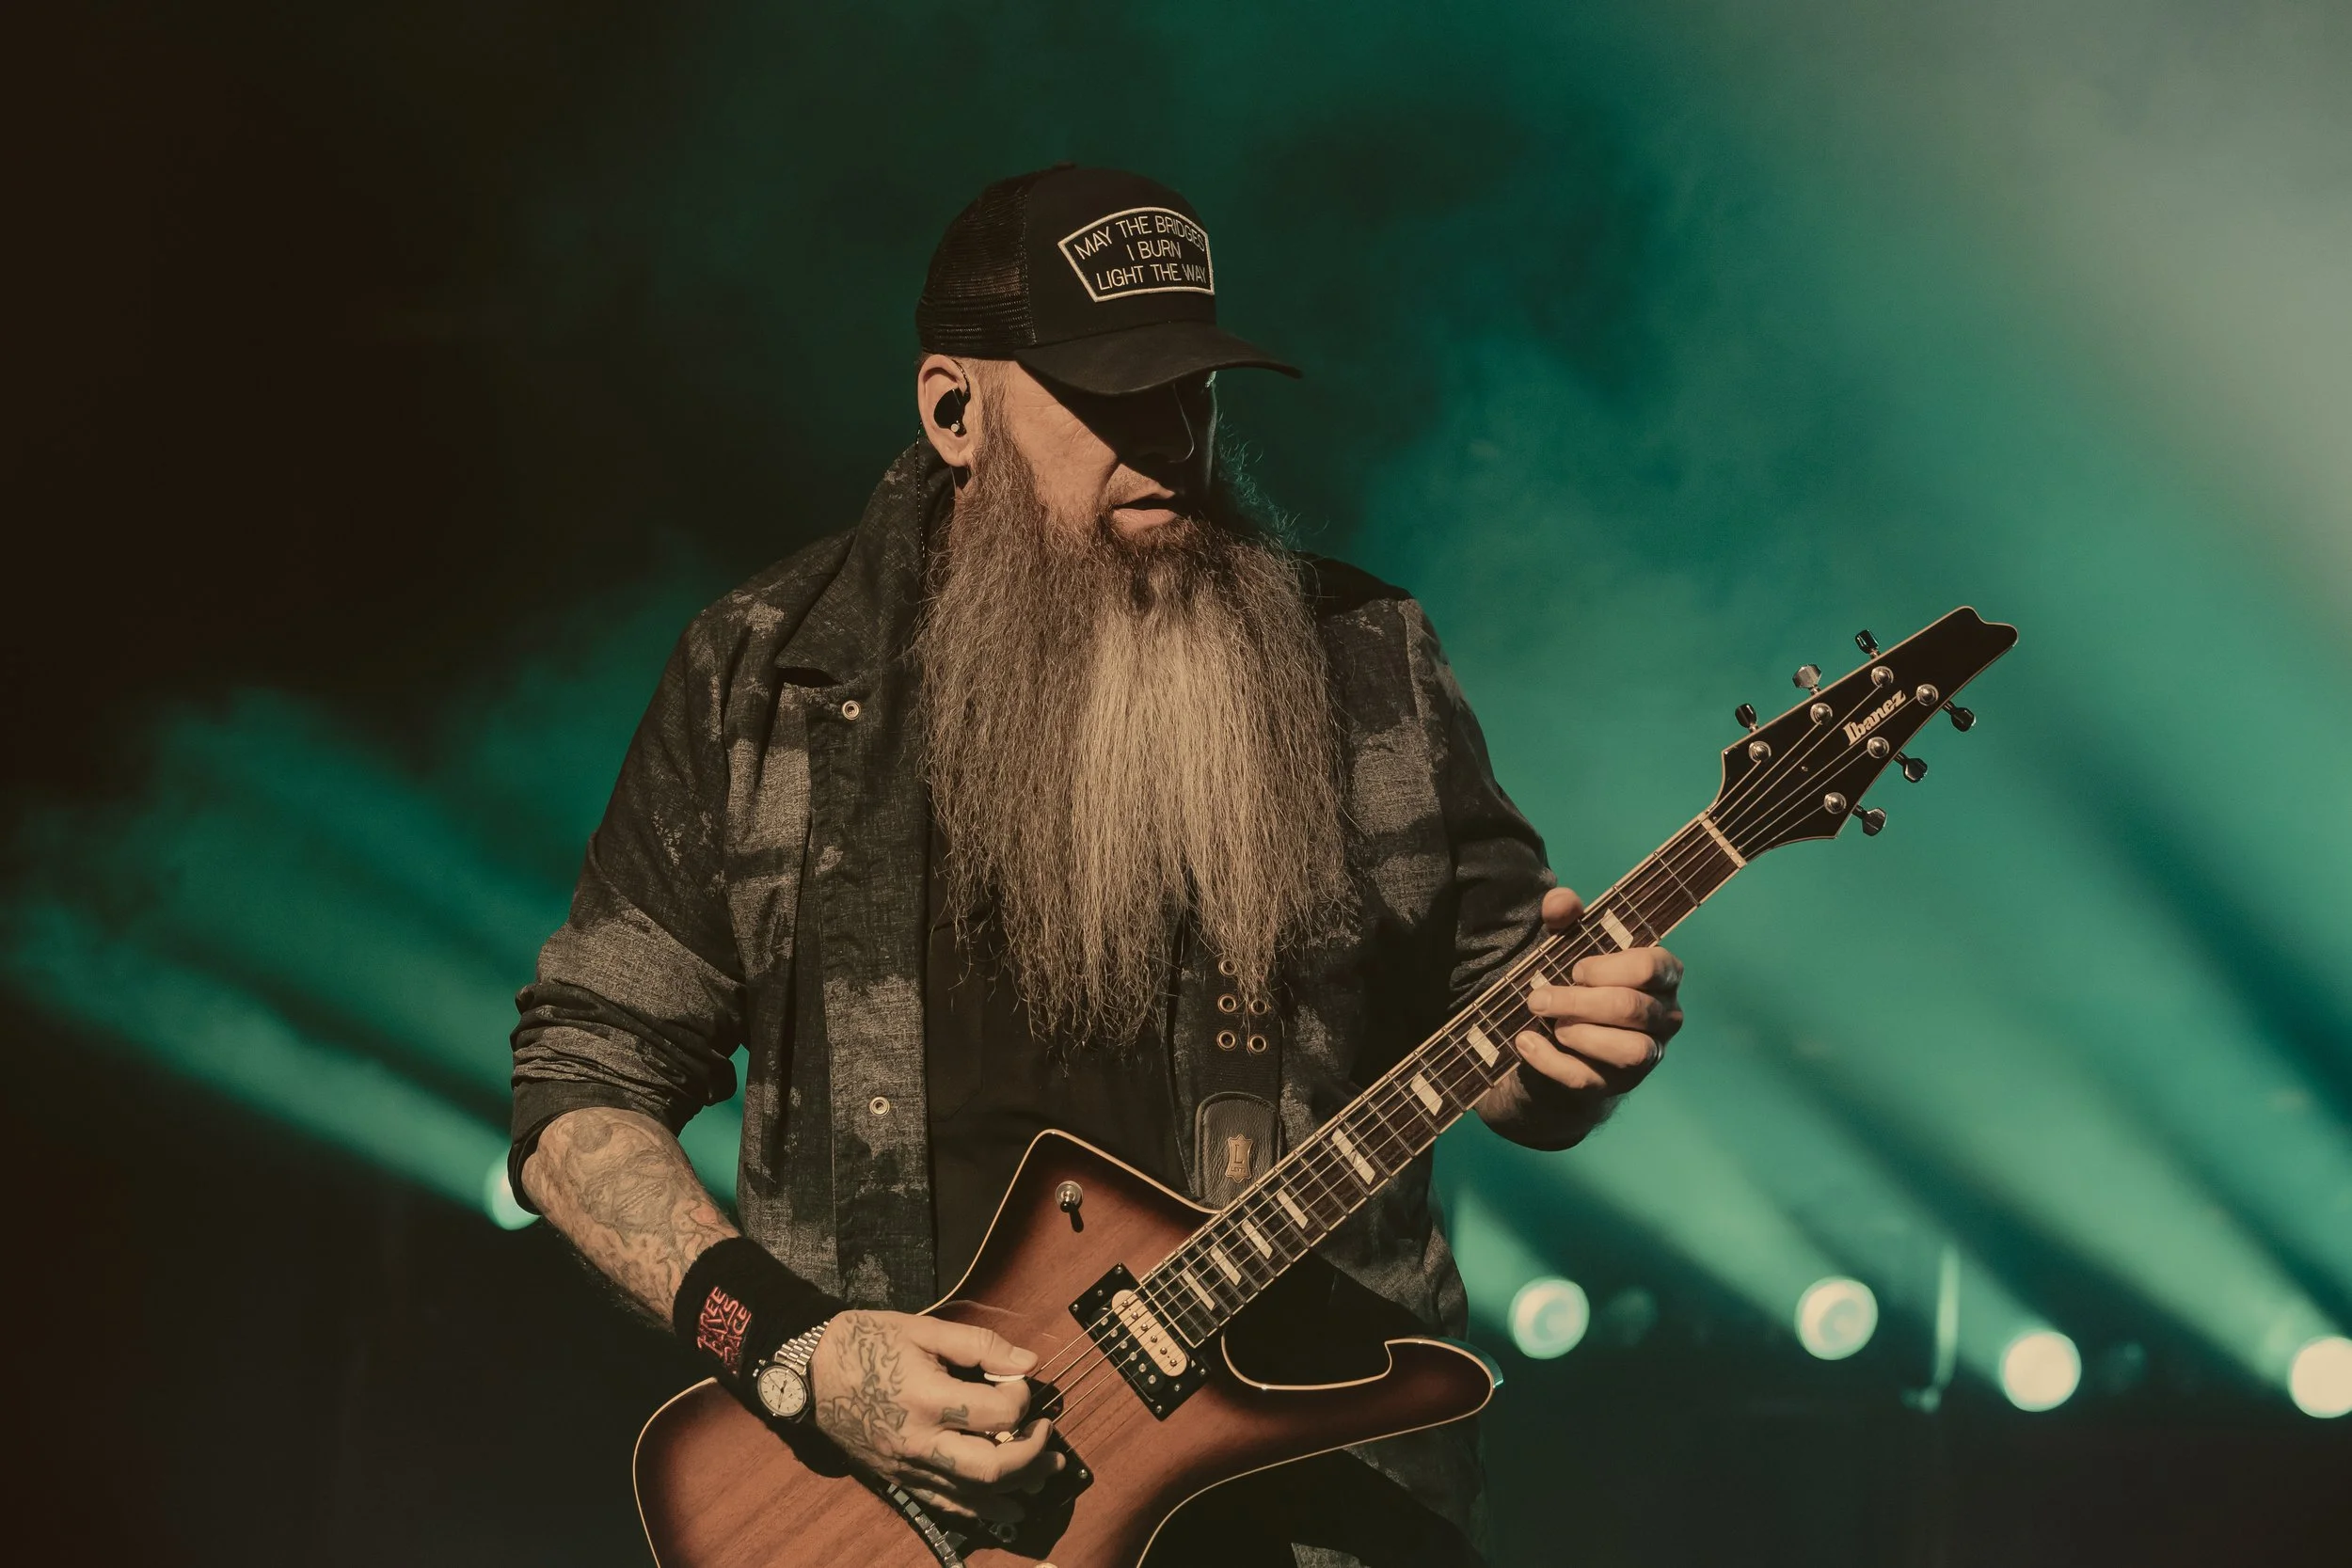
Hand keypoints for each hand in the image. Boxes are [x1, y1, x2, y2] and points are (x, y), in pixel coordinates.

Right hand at [807, 1311, 1061, 1524]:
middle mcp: (919, 1442)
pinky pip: (945, 1503)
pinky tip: (1007, 1506)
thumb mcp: (923, 1329)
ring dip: (1017, 1486)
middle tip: (1048, 1435)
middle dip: (1031, 1455)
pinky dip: (980, 1508)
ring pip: (972, 1494)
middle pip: (990, 1468)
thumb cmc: (865, 1342)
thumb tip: (1028, 1363)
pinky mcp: (897, 1478)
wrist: (808, 1371)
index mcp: (927, 1399)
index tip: (1019, 1382)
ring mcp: (907, 1467)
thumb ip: (979, 1345)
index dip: (1021, 1398)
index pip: (997, 1414)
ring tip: (1046, 1472)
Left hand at [1477, 886, 1684, 1146]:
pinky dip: (1550, 1060)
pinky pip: (1587, 1078)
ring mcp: (1643, 1058)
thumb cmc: (1572, 985)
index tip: (1576, 968)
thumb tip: (1562, 902)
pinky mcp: (1612, 1088)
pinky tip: (1525, 1042)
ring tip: (1549, 1023)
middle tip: (1539, 997)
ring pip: (1629, 1050)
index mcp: (1660, 978)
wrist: (1553, 1046)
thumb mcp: (1564, 946)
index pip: (1654, 967)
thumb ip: (1563, 919)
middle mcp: (1663, 1019)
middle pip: (1632, 1008)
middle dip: (1579, 1001)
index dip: (1609, 967)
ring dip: (1579, 1033)